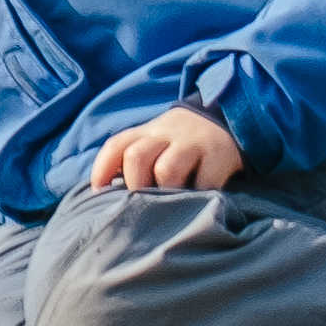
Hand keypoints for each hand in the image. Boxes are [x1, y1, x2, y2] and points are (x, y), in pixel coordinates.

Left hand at [84, 105, 246, 193]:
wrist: (226, 119)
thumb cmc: (179, 143)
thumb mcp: (155, 142)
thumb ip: (132, 161)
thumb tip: (106, 195)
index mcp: (146, 132)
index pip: (116, 146)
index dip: (102, 169)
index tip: (98, 192)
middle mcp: (167, 134)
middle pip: (136, 157)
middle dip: (134, 185)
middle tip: (141, 205)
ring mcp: (194, 143)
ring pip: (167, 170)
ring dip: (165, 193)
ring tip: (171, 206)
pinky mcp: (220, 155)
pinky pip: (204, 182)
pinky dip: (198, 198)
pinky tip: (198, 204)